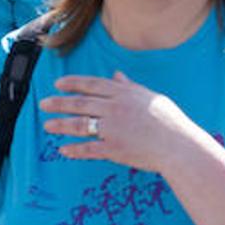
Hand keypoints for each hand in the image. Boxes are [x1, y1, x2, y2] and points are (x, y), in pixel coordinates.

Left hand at [39, 71, 217, 173]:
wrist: (181, 147)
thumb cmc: (170, 122)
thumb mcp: (151, 98)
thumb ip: (130, 87)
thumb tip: (116, 75)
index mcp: (125, 94)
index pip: (92, 85)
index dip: (73, 84)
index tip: (58, 84)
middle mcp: (116, 109)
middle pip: (80, 104)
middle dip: (58, 103)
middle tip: (43, 104)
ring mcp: (114, 129)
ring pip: (80, 124)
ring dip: (61, 125)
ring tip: (47, 125)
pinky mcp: (114, 149)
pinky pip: (89, 149)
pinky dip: (74, 150)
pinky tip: (63, 150)